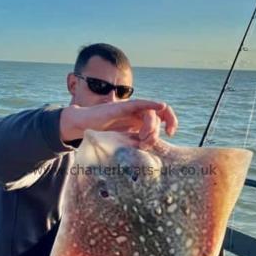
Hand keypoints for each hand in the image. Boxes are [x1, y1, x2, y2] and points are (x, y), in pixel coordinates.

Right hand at [60, 100, 177, 142]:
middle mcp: (138, 113)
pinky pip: (140, 103)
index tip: (171, 134)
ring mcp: (130, 109)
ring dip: (151, 127)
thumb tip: (152, 151)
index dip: (171, 123)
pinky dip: (152, 104)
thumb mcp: (125, 141)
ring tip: (141, 138)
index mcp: (141, 120)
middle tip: (147, 143)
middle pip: (159, 116)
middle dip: (156, 132)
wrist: (84, 125)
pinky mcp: (122, 107)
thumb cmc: (102, 134)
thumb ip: (137, 143)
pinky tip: (161, 107)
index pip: (162, 117)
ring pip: (151, 113)